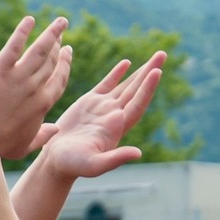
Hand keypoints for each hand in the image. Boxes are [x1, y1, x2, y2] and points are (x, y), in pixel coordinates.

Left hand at [0, 16, 71, 158]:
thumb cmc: (0, 146)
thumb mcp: (24, 146)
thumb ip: (42, 136)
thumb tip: (56, 129)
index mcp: (43, 104)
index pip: (59, 79)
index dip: (65, 64)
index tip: (67, 51)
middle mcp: (35, 88)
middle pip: (51, 61)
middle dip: (58, 45)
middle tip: (61, 33)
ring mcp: (18, 78)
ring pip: (41, 50)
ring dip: (52, 34)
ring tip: (60, 22)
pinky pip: (15, 45)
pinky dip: (23, 31)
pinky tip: (29, 20)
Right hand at [38, 52, 164, 180]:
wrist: (56, 160)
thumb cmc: (73, 165)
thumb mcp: (94, 165)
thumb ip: (115, 158)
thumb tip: (138, 153)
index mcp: (117, 127)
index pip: (137, 104)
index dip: (147, 88)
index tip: (157, 71)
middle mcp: (114, 115)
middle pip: (137, 90)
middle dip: (150, 72)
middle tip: (163, 54)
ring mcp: (103, 108)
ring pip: (126, 85)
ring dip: (140, 71)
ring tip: (156, 56)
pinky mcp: (89, 102)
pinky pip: (107, 84)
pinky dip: (117, 73)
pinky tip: (127, 63)